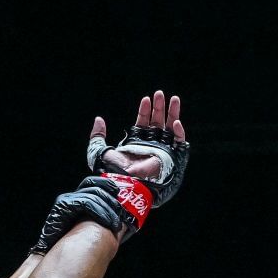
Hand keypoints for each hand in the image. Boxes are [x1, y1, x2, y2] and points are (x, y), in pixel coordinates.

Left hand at [32, 91, 188, 253]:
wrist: (125, 184)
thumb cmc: (112, 171)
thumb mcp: (99, 151)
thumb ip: (98, 136)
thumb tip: (99, 120)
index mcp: (136, 144)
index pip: (143, 123)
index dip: (145, 111)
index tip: (145, 99)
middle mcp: (149, 147)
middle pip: (158, 123)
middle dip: (160, 108)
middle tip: (160, 94)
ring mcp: (161, 152)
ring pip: (170, 129)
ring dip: (172, 113)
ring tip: (173, 98)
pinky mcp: (171, 159)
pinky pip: (179, 143)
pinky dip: (179, 132)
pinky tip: (176, 121)